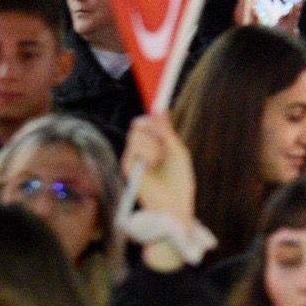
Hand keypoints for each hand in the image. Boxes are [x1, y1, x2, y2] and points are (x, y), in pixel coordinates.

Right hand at [122, 114, 197, 238]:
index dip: (151, 114)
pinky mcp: (126, 167)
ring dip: (154, 145)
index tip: (158, 102)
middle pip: (139, 124)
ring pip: (136, 134)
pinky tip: (152, 165)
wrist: (173, 203)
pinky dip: (147, 154)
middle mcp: (141, 150)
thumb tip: (160, 109)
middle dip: (154, 129)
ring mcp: (132, 158)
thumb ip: (166, 131)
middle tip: (164, 143)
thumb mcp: (177, 151)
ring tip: (160, 161)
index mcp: (154, 145)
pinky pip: (133, 148)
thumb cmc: (179, 180)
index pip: (147, 123)